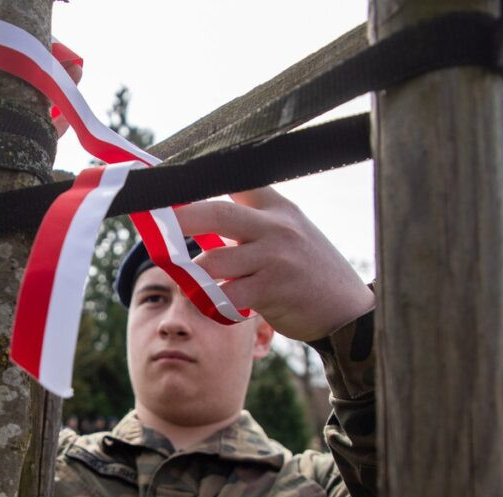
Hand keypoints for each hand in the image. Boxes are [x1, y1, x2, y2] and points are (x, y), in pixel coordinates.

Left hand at [174, 187, 373, 341]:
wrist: (346, 309)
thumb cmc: (308, 269)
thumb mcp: (290, 230)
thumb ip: (254, 216)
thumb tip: (203, 208)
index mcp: (278, 207)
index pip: (237, 181)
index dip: (201, 180)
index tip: (171, 185)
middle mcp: (276, 227)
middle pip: (216, 214)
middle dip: (181, 218)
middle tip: (156, 224)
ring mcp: (274, 258)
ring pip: (214, 261)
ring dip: (194, 274)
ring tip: (190, 279)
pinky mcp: (271, 290)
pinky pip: (226, 295)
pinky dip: (213, 301)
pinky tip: (216, 304)